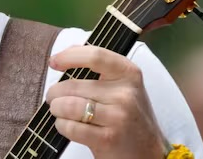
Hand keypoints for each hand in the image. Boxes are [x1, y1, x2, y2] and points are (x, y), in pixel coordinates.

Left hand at [45, 45, 166, 158]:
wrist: (149, 151)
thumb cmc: (129, 114)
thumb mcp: (123, 85)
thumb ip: (99, 67)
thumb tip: (64, 54)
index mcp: (128, 73)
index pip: (94, 56)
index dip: (69, 56)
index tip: (54, 62)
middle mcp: (125, 93)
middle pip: (73, 85)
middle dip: (54, 92)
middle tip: (53, 97)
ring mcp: (117, 117)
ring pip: (68, 106)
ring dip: (56, 109)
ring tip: (58, 110)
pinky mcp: (107, 139)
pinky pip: (71, 127)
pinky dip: (62, 126)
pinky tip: (67, 125)